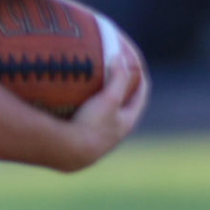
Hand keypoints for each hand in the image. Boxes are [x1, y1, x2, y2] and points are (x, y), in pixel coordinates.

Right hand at [54, 43, 150, 171]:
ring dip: (99, 93)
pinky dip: (82, 102)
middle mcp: (115, 130)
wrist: (68, 153)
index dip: (139, 74)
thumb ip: (119, 78)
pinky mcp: (81, 137)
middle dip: (118, 82)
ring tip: (89, 77)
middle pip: (122, 100)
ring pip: (103, 109)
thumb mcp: (109, 99)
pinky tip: (69, 93)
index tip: (133, 60)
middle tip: (110, 64)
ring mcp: (98, 135)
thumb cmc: (91, 126)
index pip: (141, 93)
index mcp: (127, 121)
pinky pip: (85, 114)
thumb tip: (120, 56)